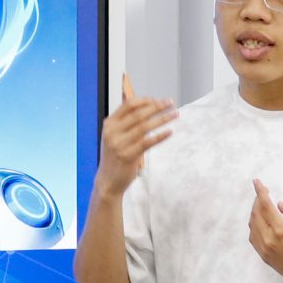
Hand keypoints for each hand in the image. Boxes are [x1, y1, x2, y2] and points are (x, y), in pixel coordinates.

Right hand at [96, 73, 176, 197]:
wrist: (107, 181)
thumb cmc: (115, 157)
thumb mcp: (114, 136)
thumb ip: (127, 123)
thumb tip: (147, 108)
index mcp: (109, 124)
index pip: (128, 105)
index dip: (146, 101)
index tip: (159, 100)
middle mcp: (112, 132)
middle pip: (139, 113)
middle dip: (157, 107)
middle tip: (170, 103)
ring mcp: (119, 144)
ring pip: (145, 126)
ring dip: (162, 119)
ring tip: (175, 114)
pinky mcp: (127, 156)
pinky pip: (147, 142)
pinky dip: (160, 136)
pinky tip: (170, 131)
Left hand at [248, 179, 282, 282]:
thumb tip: (279, 205)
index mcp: (280, 230)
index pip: (265, 205)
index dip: (260, 192)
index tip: (256, 182)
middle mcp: (268, 239)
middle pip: (256, 214)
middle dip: (257, 201)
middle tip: (262, 193)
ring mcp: (264, 250)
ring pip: (252, 226)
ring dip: (255, 214)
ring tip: (262, 206)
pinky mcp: (265, 258)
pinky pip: (253, 238)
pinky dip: (254, 227)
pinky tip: (260, 223)